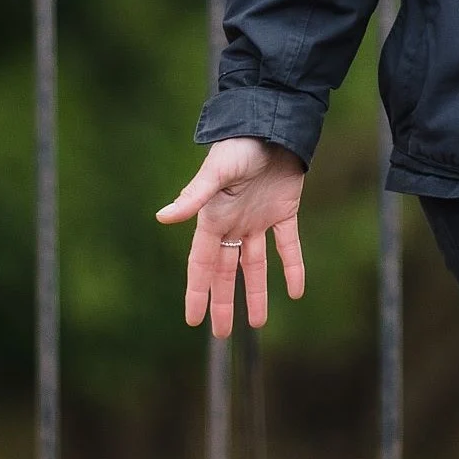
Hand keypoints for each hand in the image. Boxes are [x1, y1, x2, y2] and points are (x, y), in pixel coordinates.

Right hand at [156, 137, 306, 337]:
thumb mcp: (214, 173)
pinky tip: (296, 291)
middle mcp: (233, 223)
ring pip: (255, 265)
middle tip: (219, 334)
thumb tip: (162, 217)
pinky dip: (292, 267)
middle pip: (225, 271)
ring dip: (256, 292)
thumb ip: (192, 196)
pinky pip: (288, 246)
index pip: (201, 265)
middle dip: (222, 302)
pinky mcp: (284, 211)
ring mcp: (259, 220)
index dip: (197, 292)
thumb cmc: (238, 145)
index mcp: (212, 219)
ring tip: (257, 323)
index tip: (193, 320)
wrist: (271, 124)